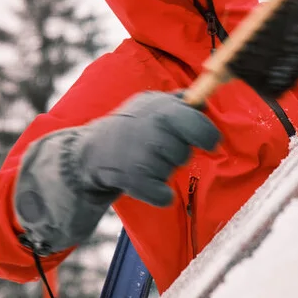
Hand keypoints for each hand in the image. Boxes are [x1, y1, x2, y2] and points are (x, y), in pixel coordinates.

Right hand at [78, 91, 219, 206]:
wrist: (90, 150)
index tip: (207, 143)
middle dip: (178, 155)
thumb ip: (179, 102)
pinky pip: (163, 196)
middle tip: (162, 151)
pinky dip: (159, 194)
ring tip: (142, 159)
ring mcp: (142, 153)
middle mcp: (153, 128)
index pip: (200, 125)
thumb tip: (203, 102)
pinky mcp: (134, 179)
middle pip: (185, 153)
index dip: (207, 136)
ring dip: (162, 170)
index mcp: (162, 108)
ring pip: (172, 171)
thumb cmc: (129, 126)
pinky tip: (146, 182)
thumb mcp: (151, 103)